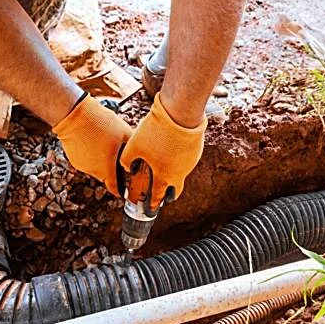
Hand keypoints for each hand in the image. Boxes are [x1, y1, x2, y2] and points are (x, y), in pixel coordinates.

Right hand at [53, 94, 131, 196]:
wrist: (75, 115)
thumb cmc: (100, 124)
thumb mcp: (124, 132)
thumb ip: (133, 147)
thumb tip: (137, 154)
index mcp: (106, 169)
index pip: (114, 188)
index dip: (120, 190)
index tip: (123, 191)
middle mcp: (93, 171)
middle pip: (105, 176)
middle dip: (111, 169)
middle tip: (115, 155)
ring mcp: (82, 166)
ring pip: (95, 168)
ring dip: (100, 161)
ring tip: (103, 144)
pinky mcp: (73, 159)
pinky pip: (85, 161)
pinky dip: (90, 155)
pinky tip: (93, 141)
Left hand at [120, 93, 206, 210]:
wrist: (181, 112)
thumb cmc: (156, 131)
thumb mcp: (134, 145)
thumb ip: (128, 160)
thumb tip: (129, 167)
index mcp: (163, 176)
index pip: (157, 196)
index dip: (152, 204)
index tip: (149, 210)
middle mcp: (180, 173)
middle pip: (174, 190)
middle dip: (167, 195)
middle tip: (162, 196)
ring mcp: (190, 162)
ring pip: (180, 173)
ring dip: (172, 173)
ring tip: (163, 167)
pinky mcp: (196, 149)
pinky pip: (186, 159)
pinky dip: (178, 158)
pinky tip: (170, 149)